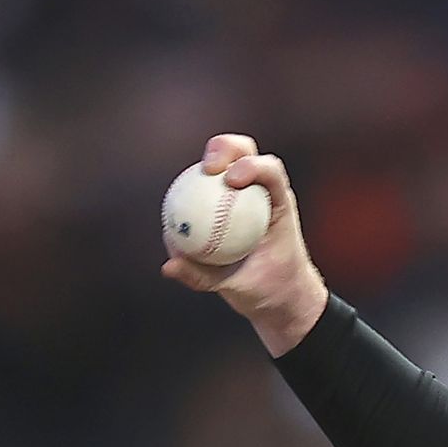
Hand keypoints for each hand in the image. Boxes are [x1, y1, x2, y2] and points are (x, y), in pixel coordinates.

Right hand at [161, 134, 329, 357]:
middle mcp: (261, 193)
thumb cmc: (269, 291)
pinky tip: (172, 210)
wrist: (278, 297)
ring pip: (224, 162)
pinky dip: (188, 193)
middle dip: (225, 148)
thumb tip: (168, 265)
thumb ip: (204, 277)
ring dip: (205, 161)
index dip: (252, 166)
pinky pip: (204, 191)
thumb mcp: (240, 290)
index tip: (231, 180)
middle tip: (208, 168)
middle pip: (245, 152)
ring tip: (185, 183)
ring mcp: (242, 194)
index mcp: (279, 204)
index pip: (271, 171)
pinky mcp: (225, 202)